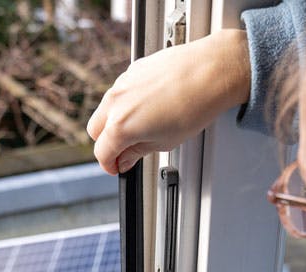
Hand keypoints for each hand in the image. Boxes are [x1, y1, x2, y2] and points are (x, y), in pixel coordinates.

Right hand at [87, 29, 250, 174]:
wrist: (209, 73)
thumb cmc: (193, 107)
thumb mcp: (164, 142)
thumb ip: (137, 152)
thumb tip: (126, 159)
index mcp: (120, 126)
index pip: (102, 152)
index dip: (110, 165)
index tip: (117, 167)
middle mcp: (115, 102)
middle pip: (96, 130)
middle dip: (107, 143)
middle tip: (126, 152)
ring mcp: (122, 84)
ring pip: (106, 109)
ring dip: (115, 123)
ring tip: (142, 130)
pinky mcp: (133, 71)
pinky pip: (120, 93)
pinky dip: (126, 105)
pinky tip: (149, 109)